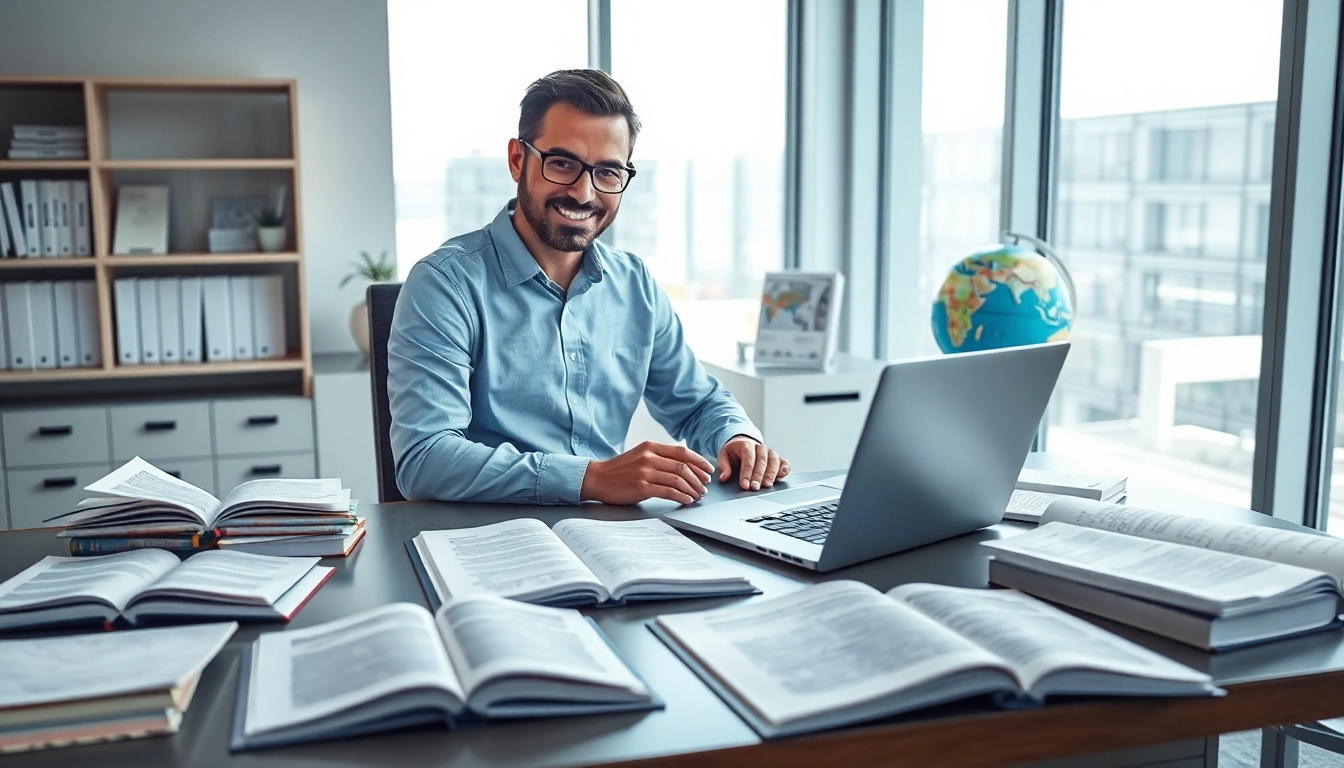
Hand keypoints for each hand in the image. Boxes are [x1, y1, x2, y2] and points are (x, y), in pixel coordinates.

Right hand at [580, 442, 714, 504]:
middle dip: (698, 477)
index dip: (699, 461)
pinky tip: (687, 500)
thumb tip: (684, 464)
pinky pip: (668, 491)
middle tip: (705, 486)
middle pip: (683, 466)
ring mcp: (645, 472)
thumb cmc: (619, 470)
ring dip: (692, 488)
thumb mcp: (639, 455)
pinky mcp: (641, 487)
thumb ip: (659, 457)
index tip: (708, 470)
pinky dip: (681, 496)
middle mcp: (649, 457)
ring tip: (698, 495)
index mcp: (650, 447)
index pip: (682, 452)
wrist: (597, 478)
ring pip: (678, 479)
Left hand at [717, 436, 789, 490]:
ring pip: (774, 461)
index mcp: (746, 445)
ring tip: (767, 485)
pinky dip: (785, 468)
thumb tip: (723, 477)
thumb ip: (723, 466)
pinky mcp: (777, 458)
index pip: (748, 458)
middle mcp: (760, 447)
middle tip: (755, 487)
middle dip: (759, 475)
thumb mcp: (724, 456)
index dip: (747, 472)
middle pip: (762, 460)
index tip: (745, 484)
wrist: (742, 443)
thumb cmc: (733, 452)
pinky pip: (783, 462)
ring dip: (771, 474)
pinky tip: (783, 474)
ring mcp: (770, 452)